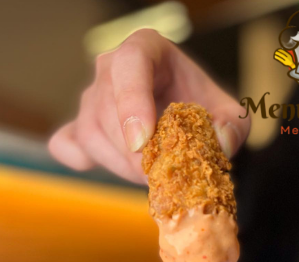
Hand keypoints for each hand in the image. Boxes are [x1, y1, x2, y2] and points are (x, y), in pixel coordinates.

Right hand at [48, 29, 250, 184]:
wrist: (183, 120)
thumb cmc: (201, 107)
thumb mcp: (229, 112)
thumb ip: (233, 125)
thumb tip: (220, 141)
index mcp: (145, 49)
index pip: (129, 63)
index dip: (132, 101)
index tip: (142, 142)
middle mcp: (109, 67)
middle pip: (106, 109)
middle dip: (132, 151)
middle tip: (159, 174)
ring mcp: (88, 98)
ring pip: (89, 134)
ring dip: (118, 164)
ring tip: (149, 175)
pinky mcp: (75, 126)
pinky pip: (64, 145)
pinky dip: (82, 160)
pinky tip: (109, 165)